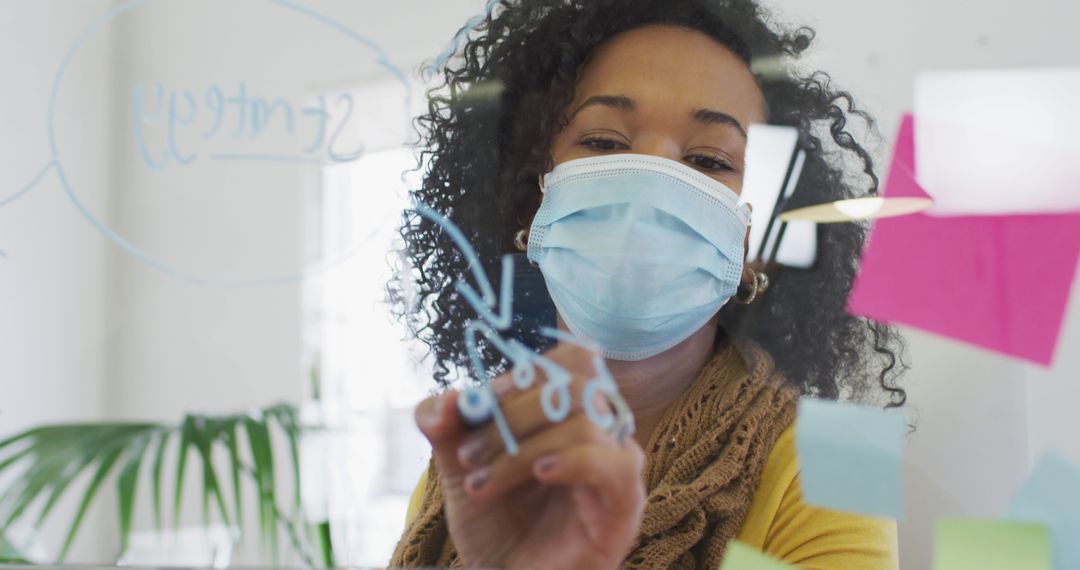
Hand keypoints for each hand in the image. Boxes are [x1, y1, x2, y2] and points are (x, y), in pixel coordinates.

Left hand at [414, 342, 645, 569]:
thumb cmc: (495, 523)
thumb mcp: (459, 467)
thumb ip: (446, 427)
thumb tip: (446, 400)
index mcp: (570, 412)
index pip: (571, 360)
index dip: (526, 371)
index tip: (482, 403)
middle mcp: (601, 432)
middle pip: (576, 384)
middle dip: (513, 413)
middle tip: (469, 455)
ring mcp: (617, 466)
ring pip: (585, 423)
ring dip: (522, 448)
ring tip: (482, 483)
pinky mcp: (625, 504)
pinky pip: (615, 464)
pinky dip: (572, 460)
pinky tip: (539, 473)